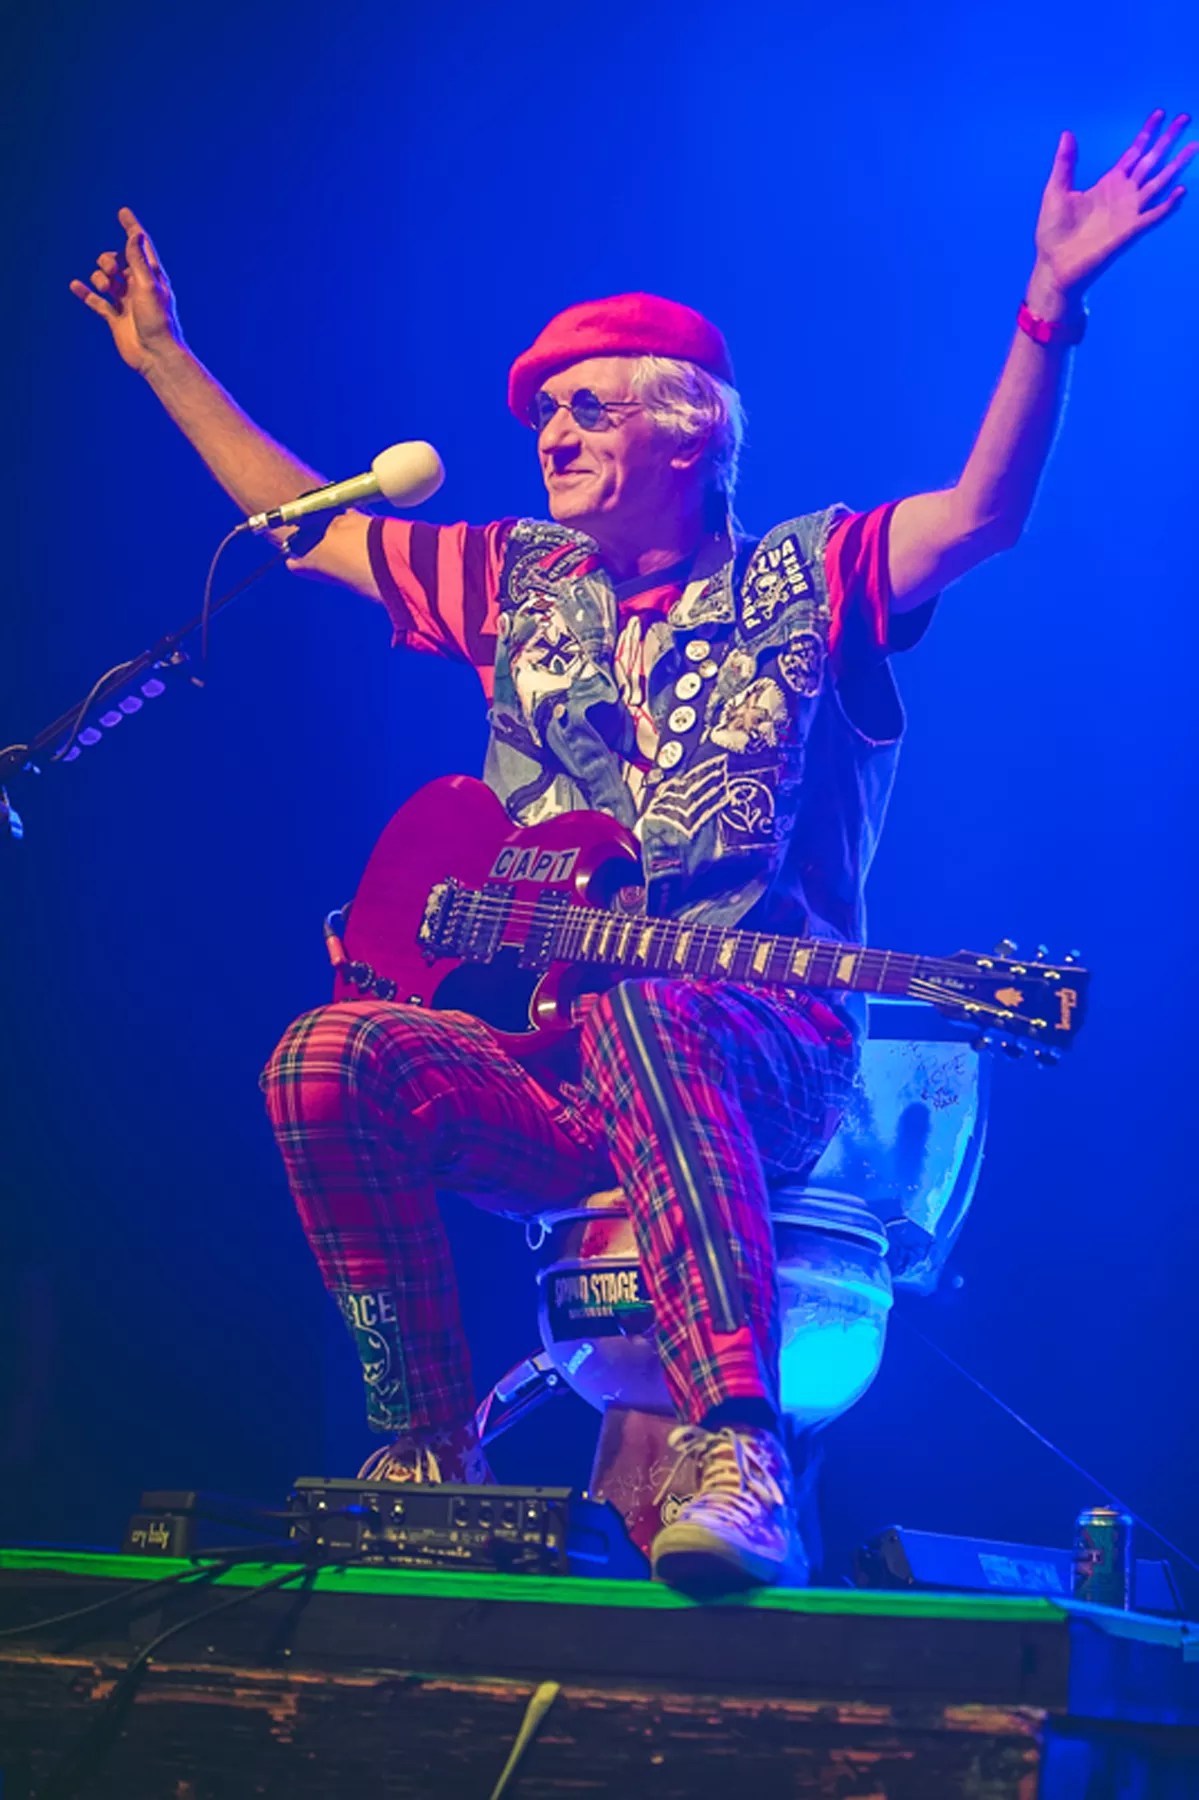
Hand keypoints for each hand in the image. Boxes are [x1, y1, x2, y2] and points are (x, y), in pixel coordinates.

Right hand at [69, 208, 182, 374]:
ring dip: (100, 278)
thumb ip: (138, 260)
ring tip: (106, 289)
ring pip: (105, 279)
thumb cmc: (158, 322)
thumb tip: (135, 234)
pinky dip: (85, 293)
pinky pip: (96, 301)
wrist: (155, 356)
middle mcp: (138, 287)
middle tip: (112, 271)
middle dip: (108, 260)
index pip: (140, 246)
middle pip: (117, 260)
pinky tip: (74, 285)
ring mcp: (126, 302)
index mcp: (151, 277)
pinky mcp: (115, 318)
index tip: (123, 212)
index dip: (131, 228)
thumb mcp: (148, 286)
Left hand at [1031, 110, 1195, 302]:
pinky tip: (1180, 191)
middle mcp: (1123, 194)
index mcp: (1108, 183)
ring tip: (1194, 146)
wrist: (1054, 264)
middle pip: (1151, 161)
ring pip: (1158, 182)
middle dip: (1168, 140)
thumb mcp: (1056, 191)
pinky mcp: (1128, 230)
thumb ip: (1065, 163)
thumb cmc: (1053, 231)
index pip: (1133, 152)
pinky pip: (1153, 215)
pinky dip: (1167, 204)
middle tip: (1185, 117)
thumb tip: (1067, 133)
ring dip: (1176, 165)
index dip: (1146, 133)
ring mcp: (1128, 212)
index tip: (1159, 113)